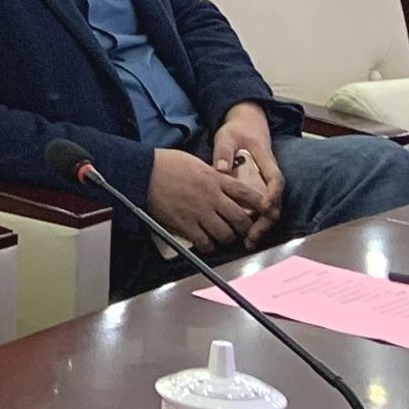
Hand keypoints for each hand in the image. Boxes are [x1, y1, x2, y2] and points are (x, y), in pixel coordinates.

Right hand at [146, 144, 267, 255]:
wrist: (143, 172)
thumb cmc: (166, 163)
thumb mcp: (197, 163)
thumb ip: (213, 176)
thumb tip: (223, 184)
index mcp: (216, 179)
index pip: (247, 193)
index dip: (260, 204)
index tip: (265, 211)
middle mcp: (212, 197)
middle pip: (240, 219)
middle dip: (246, 228)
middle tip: (243, 230)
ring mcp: (199, 212)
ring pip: (226, 234)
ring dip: (227, 238)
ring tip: (223, 236)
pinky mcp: (186, 225)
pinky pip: (205, 243)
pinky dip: (209, 245)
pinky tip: (206, 242)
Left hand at [214, 107, 286, 231]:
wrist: (247, 124)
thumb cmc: (238, 131)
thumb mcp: (227, 136)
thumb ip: (224, 151)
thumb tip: (220, 168)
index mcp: (266, 160)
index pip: (276, 179)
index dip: (273, 195)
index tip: (265, 207)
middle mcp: (270, 176)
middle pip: (276, 202)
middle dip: (266, 221)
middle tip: (252, 236)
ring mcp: (266, 184)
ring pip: (270, 209)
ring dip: (261, 226)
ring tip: (248, 241)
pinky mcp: (259, 191)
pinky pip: (260, 209)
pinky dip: (255, 222)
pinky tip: (244, 234)